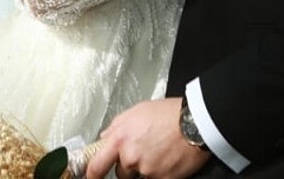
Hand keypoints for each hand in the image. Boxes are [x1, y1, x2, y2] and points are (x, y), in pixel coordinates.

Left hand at [86, 99, 209, 178]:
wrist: (193, 123)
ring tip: (158, 151)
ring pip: (139, 176)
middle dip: (127, 167)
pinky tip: (167, 158)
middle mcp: (130, 156)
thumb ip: (117, 126)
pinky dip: (159, 172)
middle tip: (142, 152)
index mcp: (120, 138)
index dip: (92, 174)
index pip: (97, 165)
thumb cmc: (167, 113)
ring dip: (145, 169)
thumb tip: (105, 138)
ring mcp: (146, 170)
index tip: (91, 177)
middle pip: (121, 172)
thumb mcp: (136, 111)